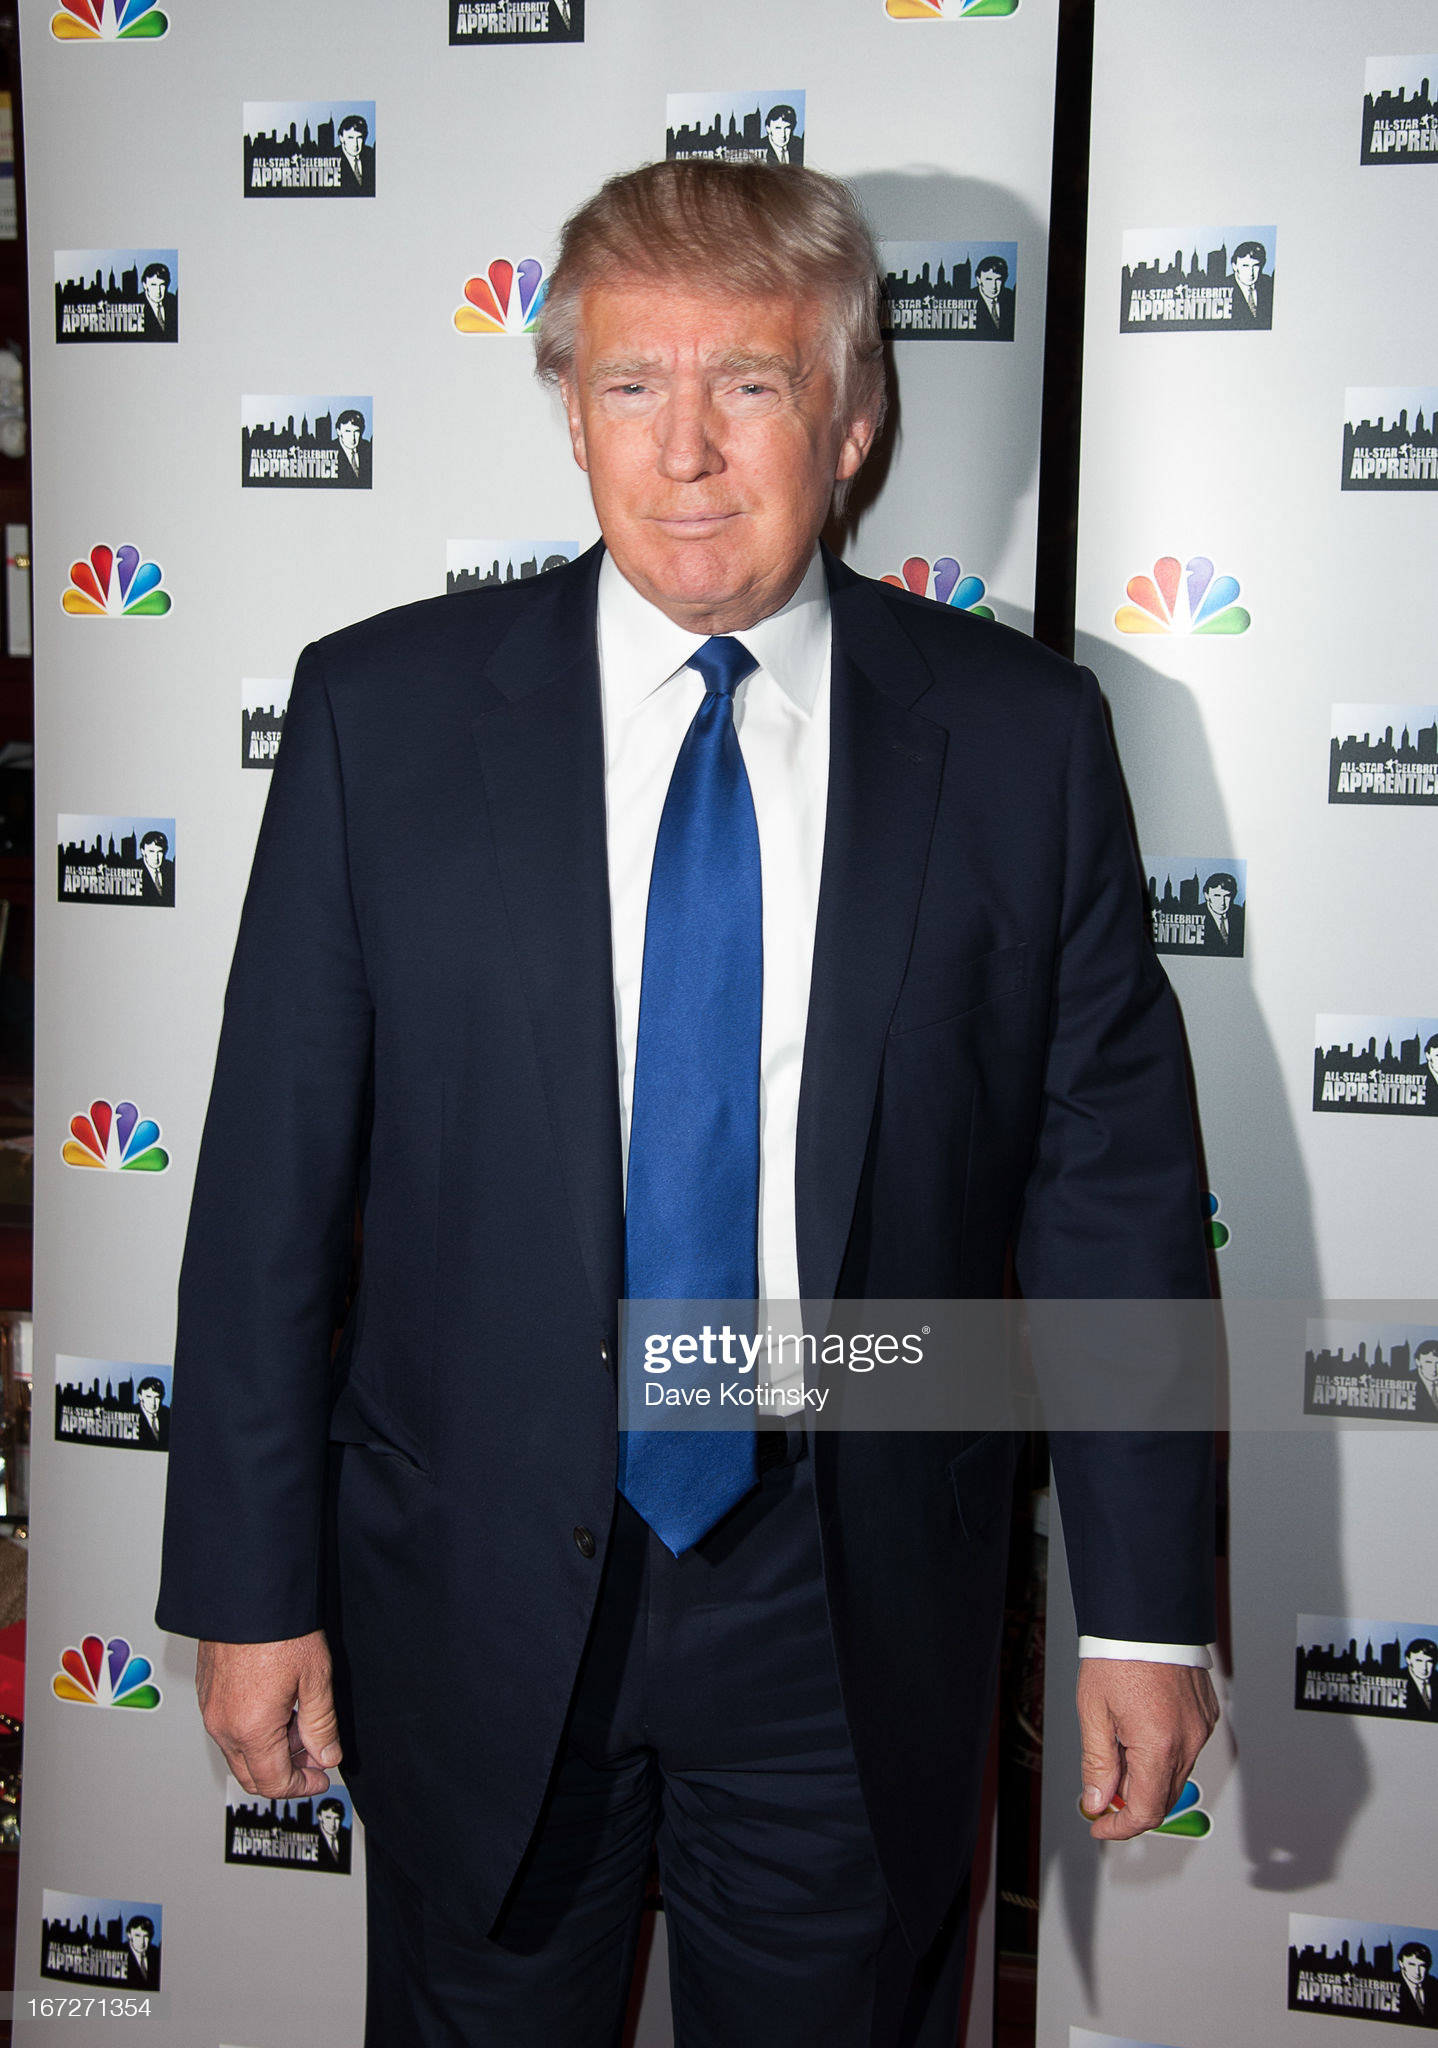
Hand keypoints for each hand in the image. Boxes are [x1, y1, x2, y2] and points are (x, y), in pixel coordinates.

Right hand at [196, 1631, 341, 1799]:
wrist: (246, 1593)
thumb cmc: (279, 1628)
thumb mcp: (315, 1678)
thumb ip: (321, 1725)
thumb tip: (326, 1755)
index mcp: (250, 1729)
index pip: (274, 1783)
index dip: (302, 1787)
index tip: (321, 1777)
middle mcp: (223, 1725)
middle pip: (252, 1776)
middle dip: (287, 1772)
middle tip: (315, 1754)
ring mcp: (211, 1709)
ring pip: (239, 1753)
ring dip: (271, 1751)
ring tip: (301, 1723)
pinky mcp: (207, 1693)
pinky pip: (228, 1730)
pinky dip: (254, 1732)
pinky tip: (279, 1708)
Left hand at [1076, 1658, 1217, 1840]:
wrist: (1147, 1616)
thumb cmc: (1119, 1656)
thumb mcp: (1094, 1712)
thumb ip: (1098, 1763)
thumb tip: (1097, 1802)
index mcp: (1159, 1745)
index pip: (1146, 1811)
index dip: (1120, 1827)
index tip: (1100, 1826)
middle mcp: (1189, 1741)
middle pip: (1163, 1797)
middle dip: (1131, 1801)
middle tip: (1102, 1787)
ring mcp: (1202, 1729)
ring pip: (1175, 1774)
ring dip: (1147, 1776)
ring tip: (1118, 1745)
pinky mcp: (1207, 1716)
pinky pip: (1186, 1749)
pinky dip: (1164, 1753)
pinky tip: (1139, 1729)